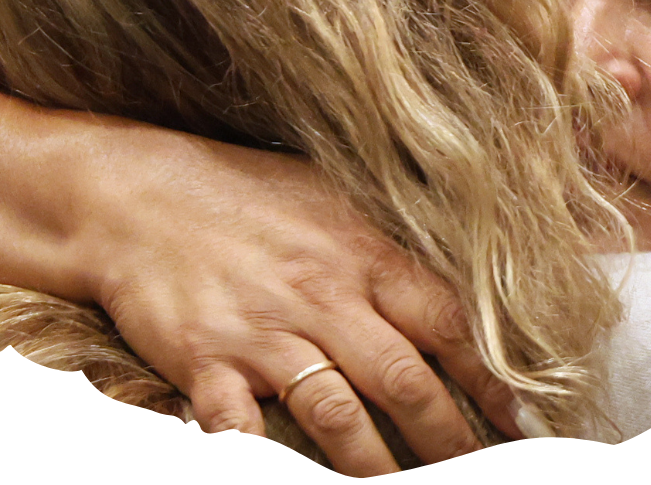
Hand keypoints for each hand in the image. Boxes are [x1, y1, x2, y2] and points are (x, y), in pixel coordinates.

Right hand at [71, 121, 520, 474]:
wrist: (134, 193)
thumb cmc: (238, 194)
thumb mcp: (329, 200)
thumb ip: (385, 251)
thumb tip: (450, 294)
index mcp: (362, 254)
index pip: (449, 324)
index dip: (491, 379)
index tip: (515, 418)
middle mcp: (322, 296)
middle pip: (406, 381)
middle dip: (450, 438)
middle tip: (475, 471)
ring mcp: (265, 333)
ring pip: (340, 417)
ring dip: (379, 467)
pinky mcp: (208, 363)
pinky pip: (244, 430)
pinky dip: (269, 463)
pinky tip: (293, 479)